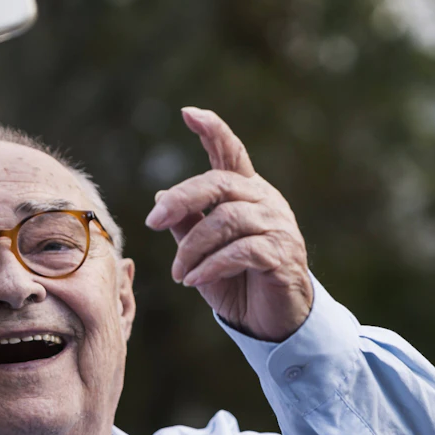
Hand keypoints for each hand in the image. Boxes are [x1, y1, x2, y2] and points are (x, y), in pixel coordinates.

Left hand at [144, 107, 315, 342]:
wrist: (275, 321)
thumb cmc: (239, 283)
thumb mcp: (203, 253)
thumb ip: (187, 224)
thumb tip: (161, 197)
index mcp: (247, 193)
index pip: (231, 152)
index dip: (213, 130)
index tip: (188, 112)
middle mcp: (265, 202)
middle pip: (219, 183)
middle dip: (181, 199)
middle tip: (151, 223)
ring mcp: (278, 226)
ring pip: (226, 220)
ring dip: (193, 247)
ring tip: (178, 273)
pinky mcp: (282, 254)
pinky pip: (240, 251)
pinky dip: (211, 265)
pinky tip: (193, 280)